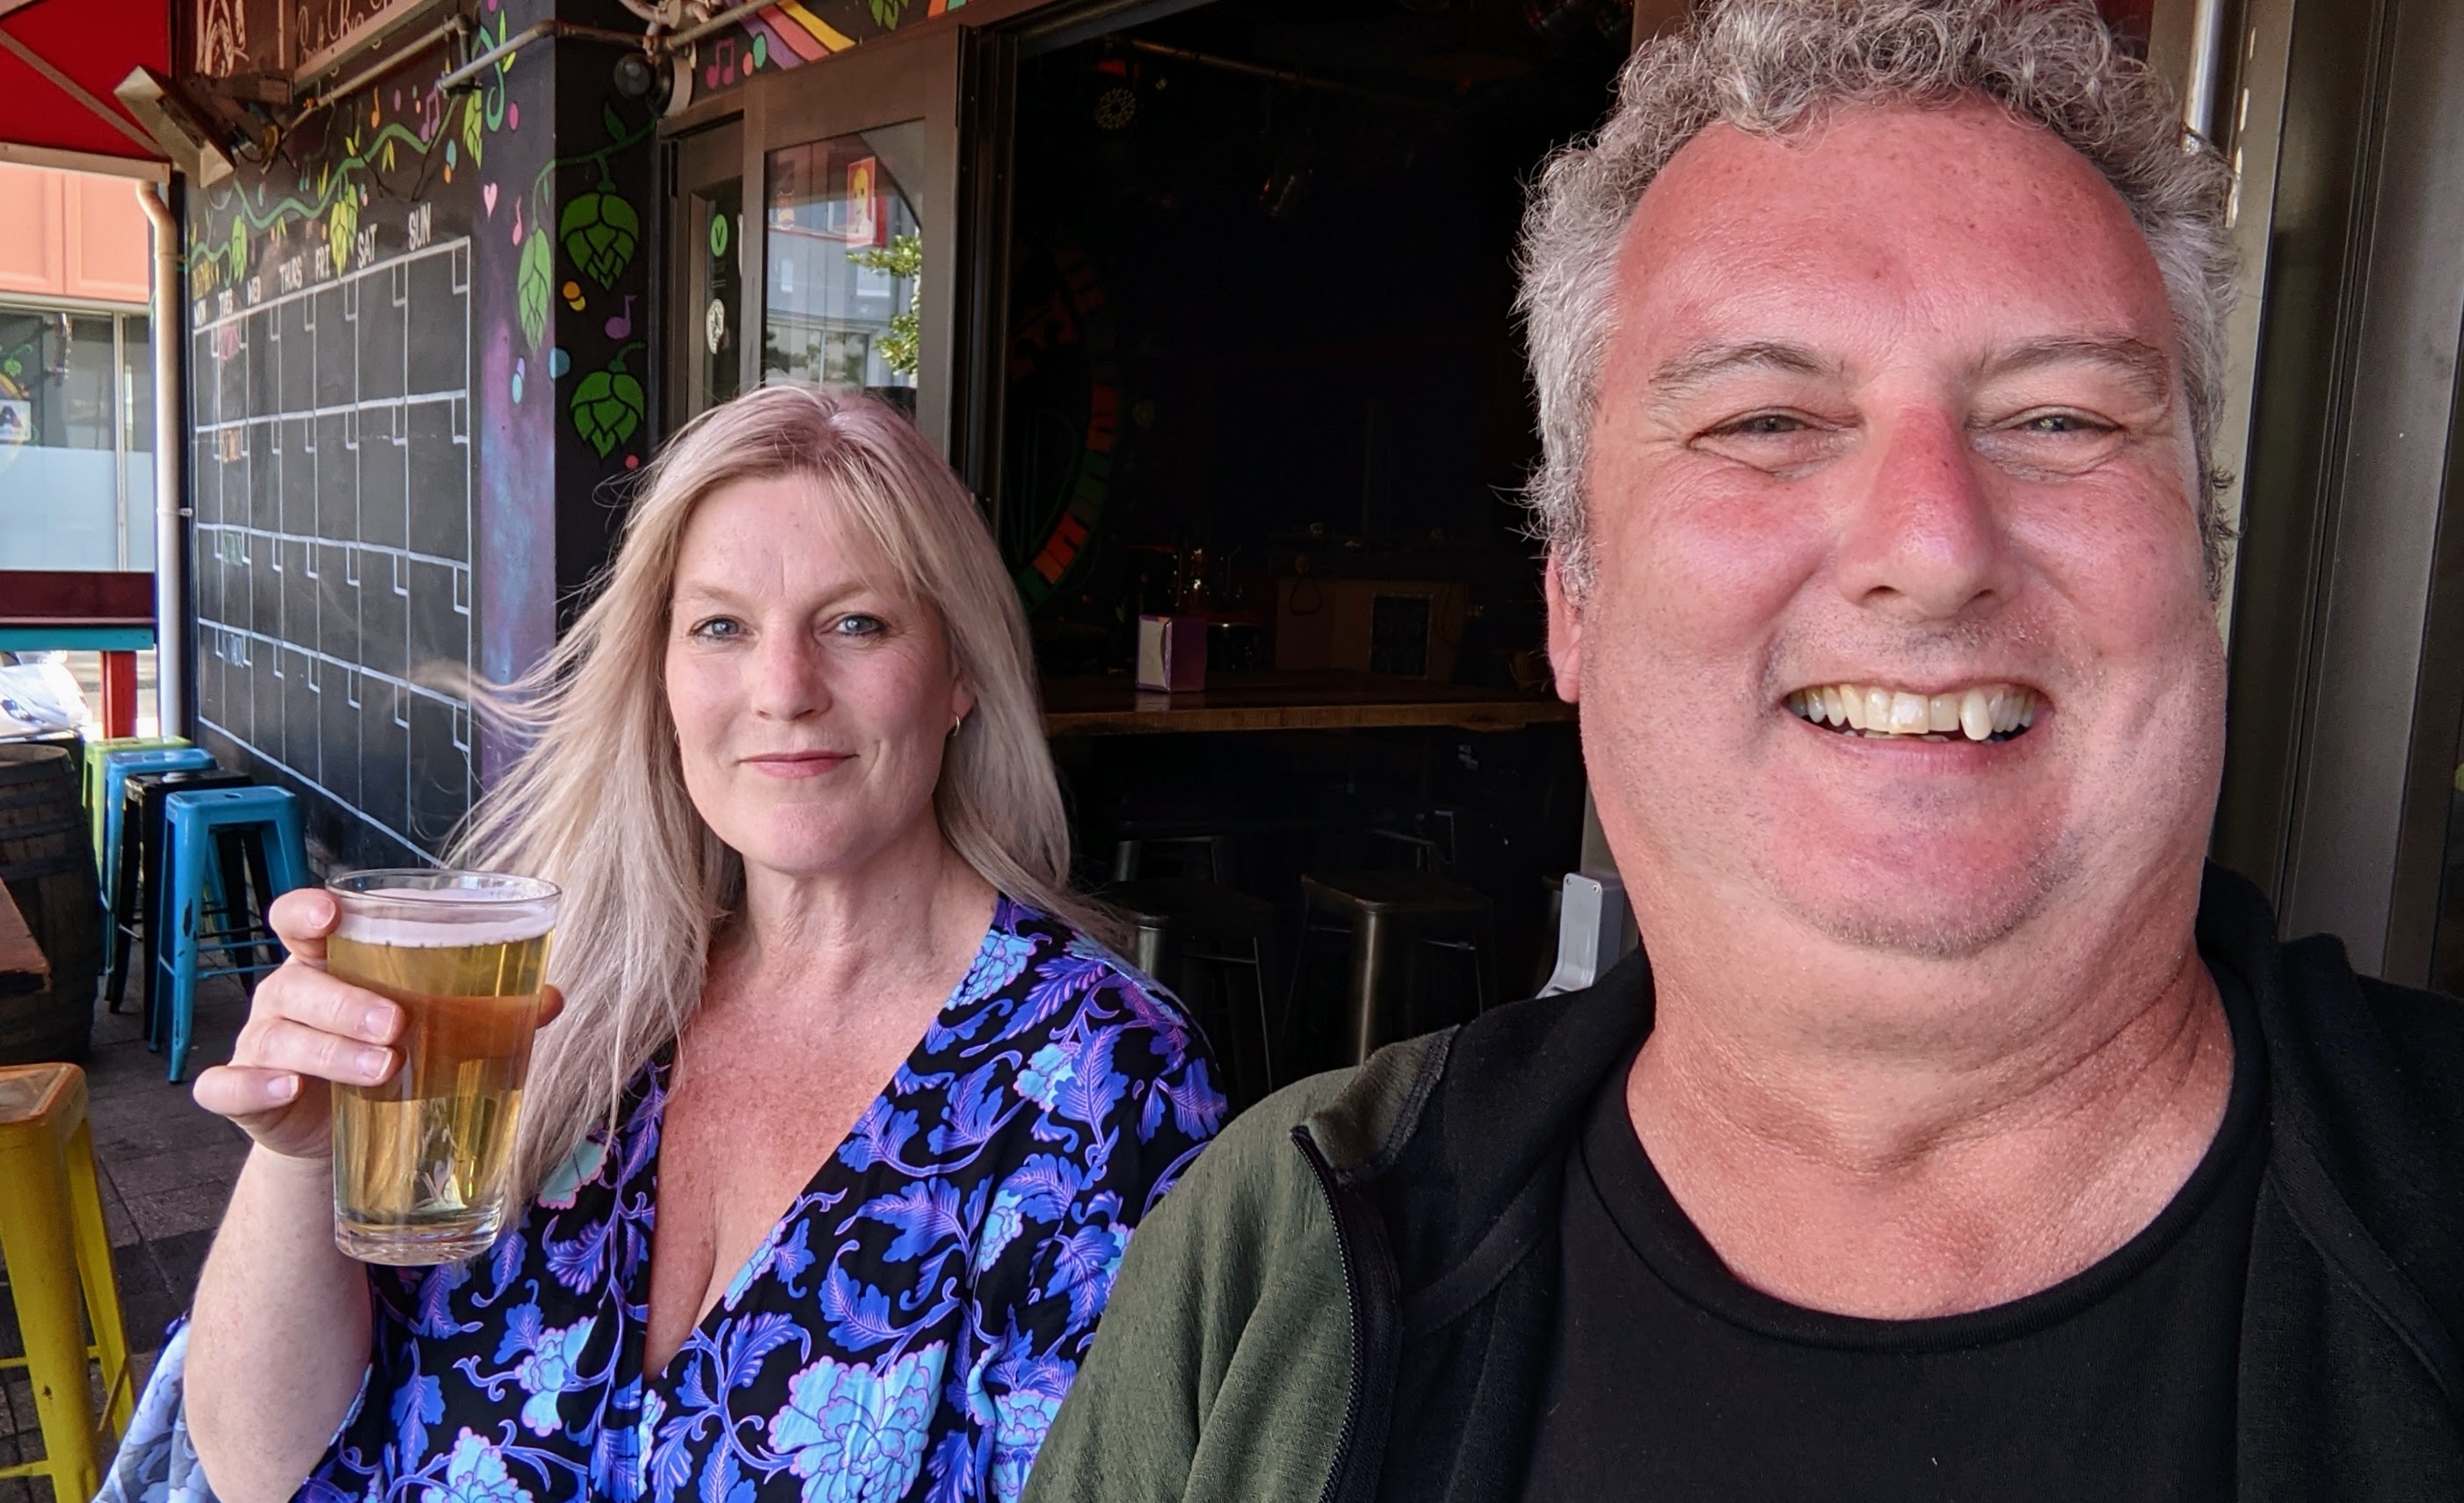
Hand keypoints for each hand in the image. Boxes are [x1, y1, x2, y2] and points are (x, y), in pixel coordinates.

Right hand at [191, 888, 563, 1160]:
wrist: (345, 1135)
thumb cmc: (389, 1055)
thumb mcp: (435, 1027)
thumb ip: (485, 1007)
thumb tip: (552, 997)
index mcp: (328, 963)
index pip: (301, 922)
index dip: (307, 911)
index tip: (331, 913)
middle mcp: (287, 995)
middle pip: (299, 984)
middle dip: (346, 1002)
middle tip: (397, 1025)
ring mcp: (261, 1044)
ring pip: (279, 1037)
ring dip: (328, 1052)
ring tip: (382, 1069)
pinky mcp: (246, 1094)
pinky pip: (227, 1086)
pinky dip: (249, 1086)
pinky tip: (287, 1089)